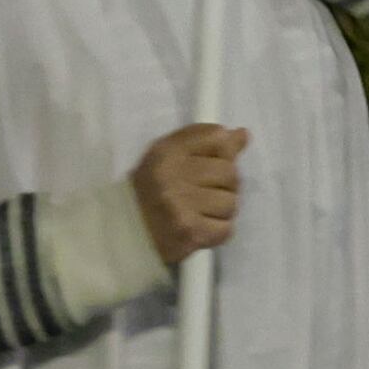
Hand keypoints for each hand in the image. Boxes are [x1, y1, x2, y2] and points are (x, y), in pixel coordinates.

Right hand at [133, 124, 246, 264]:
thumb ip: (205, 142)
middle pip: (230, 172)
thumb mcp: (169, 156)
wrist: (124, 234)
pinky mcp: (190, 233)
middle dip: (224, 185)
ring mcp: (181, 206)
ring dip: (221, 211)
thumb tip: (244, 134)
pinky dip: (217, 231)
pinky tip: (200, 228)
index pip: (217, 137)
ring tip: (200, 213)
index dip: (221, 152)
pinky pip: (226, 229)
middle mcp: (172, 176)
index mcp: (167, 152)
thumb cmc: (150, 191)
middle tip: (203, 194)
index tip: (209, 164)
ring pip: (231, 202)